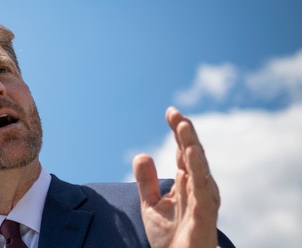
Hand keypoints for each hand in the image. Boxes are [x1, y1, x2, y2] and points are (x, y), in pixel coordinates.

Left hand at [133, 107, 219, 247]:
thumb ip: (145, 181)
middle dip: (185, 133)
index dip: (178, 131)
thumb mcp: (150, 205)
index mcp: (186, 182)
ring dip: (192, 145)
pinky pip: (203, 188)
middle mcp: (198, 187)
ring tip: (184, 125)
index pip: (183, 151)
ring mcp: (203, 199)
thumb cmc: (170, 237)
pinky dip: (198, 170)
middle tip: (176, 113)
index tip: (170, 111)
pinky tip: (191, 153)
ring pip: (200, 167)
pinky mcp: (205, 213)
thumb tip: (141, 154)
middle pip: (193, 154)